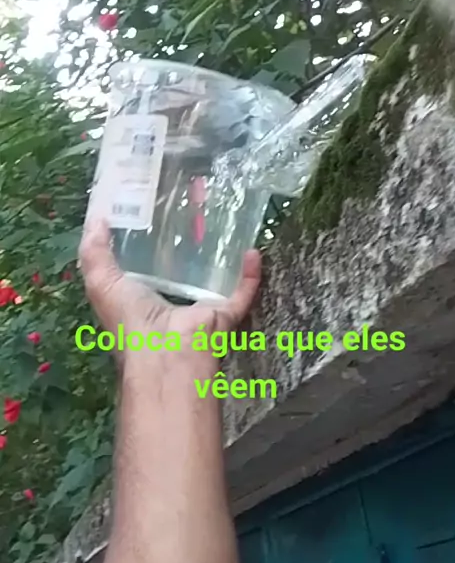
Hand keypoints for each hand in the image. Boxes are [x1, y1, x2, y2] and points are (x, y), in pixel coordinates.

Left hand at [78, 219, 260, 363]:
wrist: (164, 353)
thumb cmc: (128, 320)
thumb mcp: (100, 282)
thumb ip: (94, 251)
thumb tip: (97, 218)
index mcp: (139, 299)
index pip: (143, 268)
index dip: (144, 240)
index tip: (150, 209)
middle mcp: (170, 306)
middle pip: (181, 271)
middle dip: (186, 244)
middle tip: (190, 209)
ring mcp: (199, 312)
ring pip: (214, 280)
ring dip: (222, 257)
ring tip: (224, 223)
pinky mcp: (224, 316)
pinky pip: (241, 293)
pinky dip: (250, 275)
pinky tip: (253, 251)